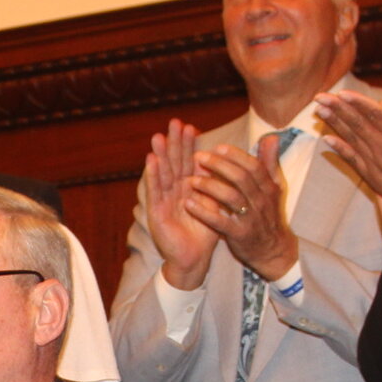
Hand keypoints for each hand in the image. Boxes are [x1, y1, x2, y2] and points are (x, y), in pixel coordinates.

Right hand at [140, 120, 218, 289]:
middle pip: (174, 162)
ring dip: (160, 154)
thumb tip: (229, 164)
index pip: (189, 162)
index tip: (192, 127)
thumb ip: (220, 186)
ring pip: (163, 173)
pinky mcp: (156, 212)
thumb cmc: (205, 233)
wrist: (194, 259)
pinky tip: (151, 160)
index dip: (189, 146)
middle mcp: (175, 191)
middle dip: (174, 143)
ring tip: (159, 136)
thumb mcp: (217, 205)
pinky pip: (155, 190)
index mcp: (189, 188)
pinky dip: (153, 174)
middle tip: (174, 122)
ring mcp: (164, 200)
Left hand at [190, 137, 297, 279]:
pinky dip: (204, 212)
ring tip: (191, 179)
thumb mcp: (274, 188)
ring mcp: (251, 218)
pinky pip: (221, 222)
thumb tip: (271, 137)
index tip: (217, 146)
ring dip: (209, 186)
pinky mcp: (240, 235)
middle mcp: (261, 201)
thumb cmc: (268, 215)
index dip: (235, 155)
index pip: (253, 166)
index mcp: (269, 187)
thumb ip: (269, 162)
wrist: (273, 250)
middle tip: (198, 157)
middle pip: (240, 178)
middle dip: (219, 165)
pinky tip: (189, 204)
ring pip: (231, 198)